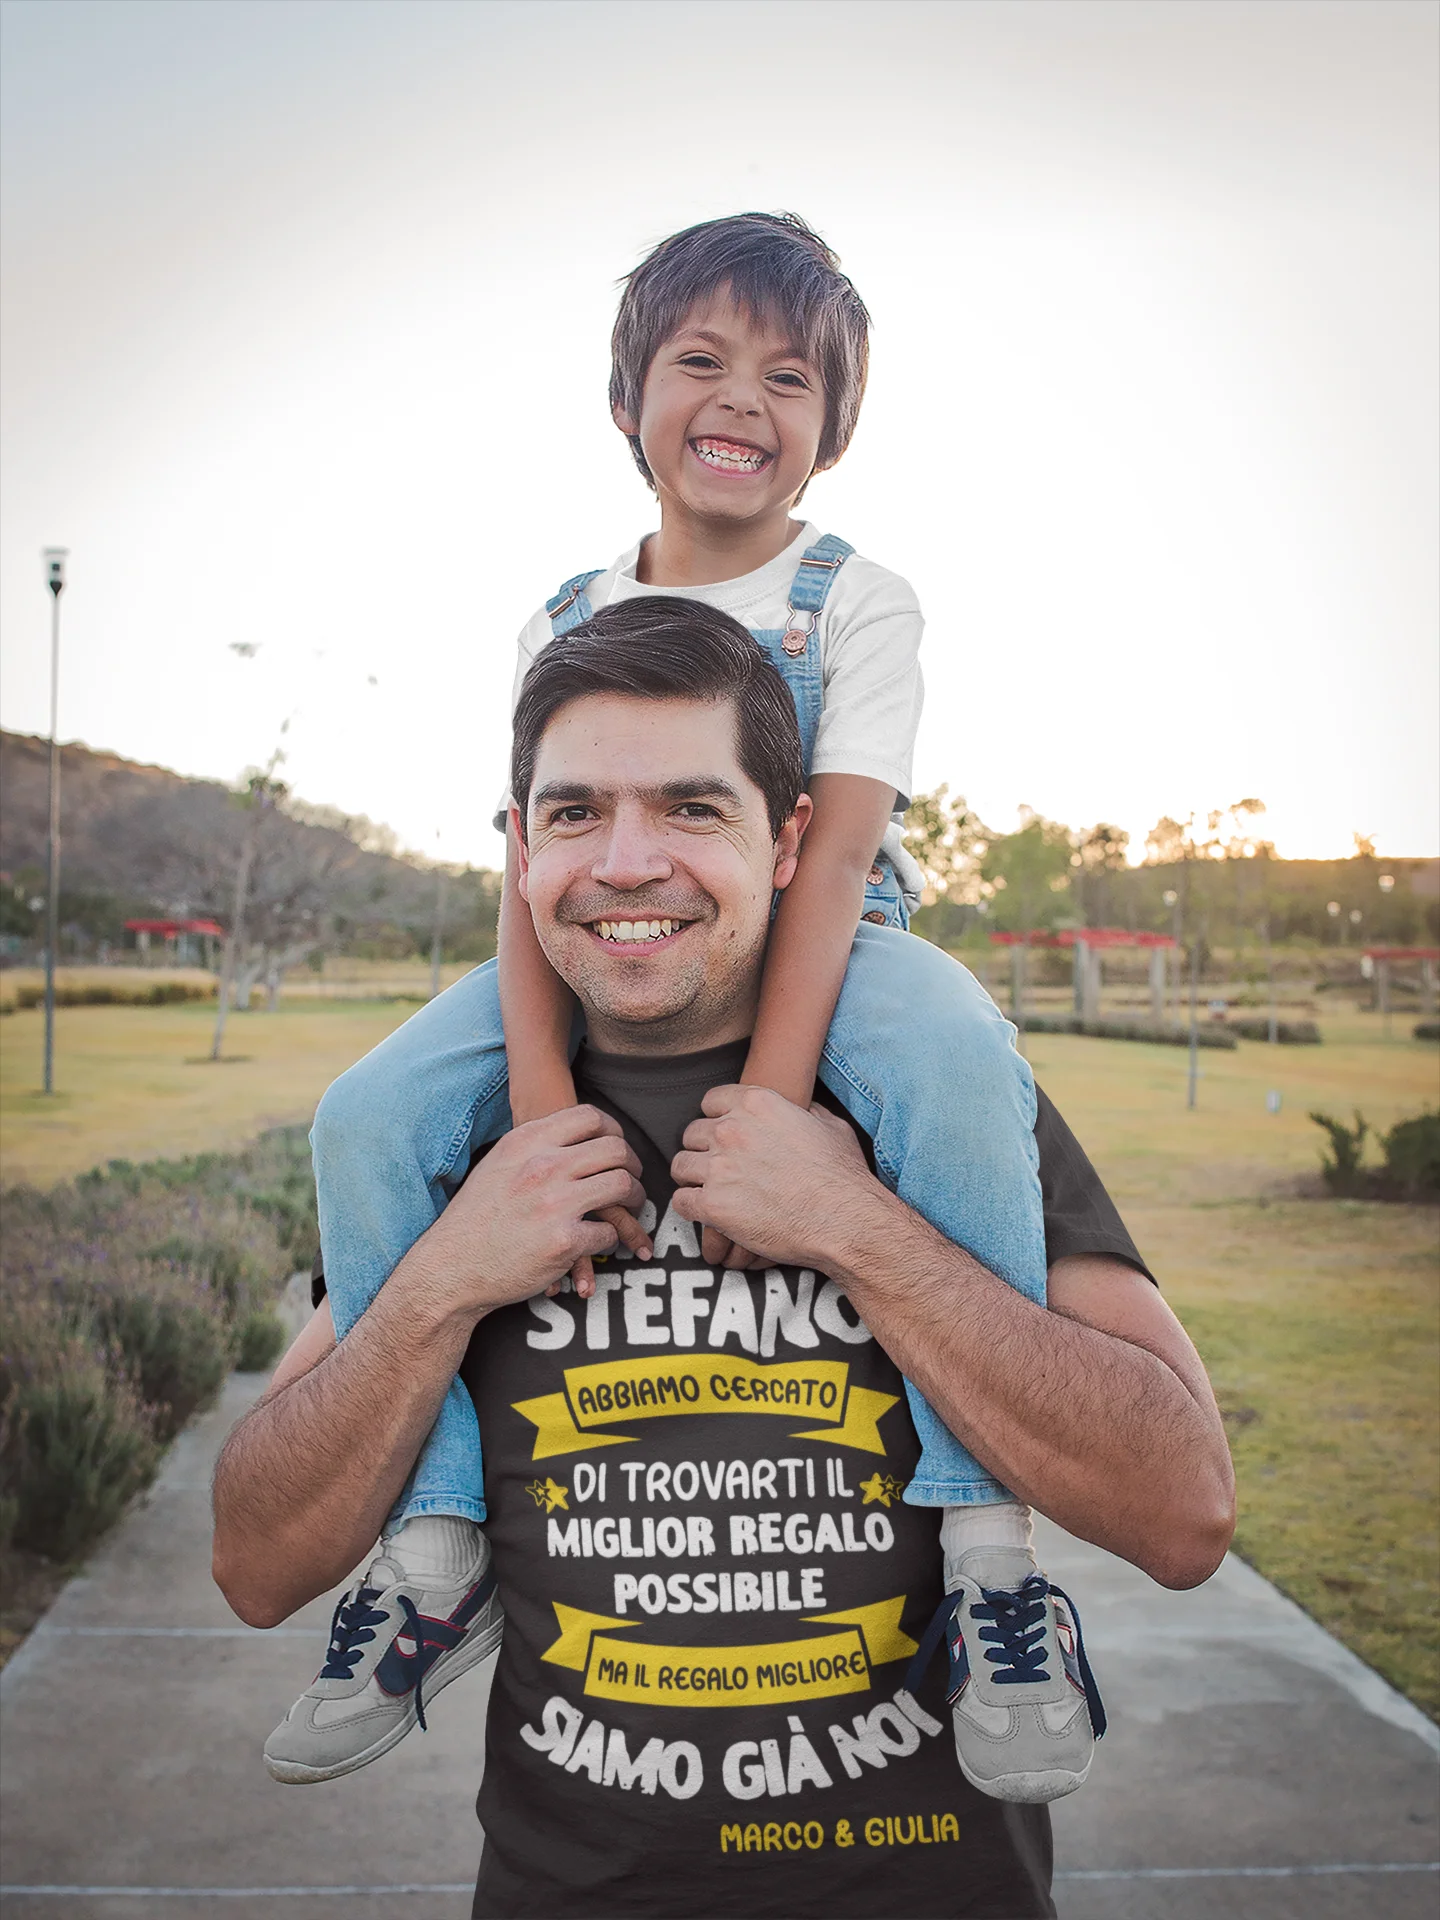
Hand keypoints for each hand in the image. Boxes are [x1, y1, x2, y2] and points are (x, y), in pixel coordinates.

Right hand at [415, 1106, 645, 1317]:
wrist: (449, 1267)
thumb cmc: (473, 1218)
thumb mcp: (498, 1164)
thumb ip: (533, 1147)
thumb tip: (571, 1139)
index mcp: (527, 1142)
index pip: (590, 1117)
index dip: (614, 1130)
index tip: (616, 1148)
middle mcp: (543, 1166)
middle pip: (616, 1149)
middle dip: (633, 1165)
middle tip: (632, 1179)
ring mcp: (554, 1203)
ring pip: (622, 1186)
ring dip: (635, 1199)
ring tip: (632, 1208)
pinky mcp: (564, 1241)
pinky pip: (609, 1233)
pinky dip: (611, 1240)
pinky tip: (602, 1243)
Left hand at [670, 1085, 875, 1269]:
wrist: (845, 1220)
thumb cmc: (842, 1176)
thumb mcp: (830, 1125)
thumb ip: (804, 1111)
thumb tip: (800, 1108)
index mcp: (756, 1104)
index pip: (711, 1101)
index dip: (717, 1119)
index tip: (724, 1136)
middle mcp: (731, 1130)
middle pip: (692, 1133)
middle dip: (703, 1150)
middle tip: (720, 1168)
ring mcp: (719, 1167)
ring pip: (680, 1165)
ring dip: (693, 1178)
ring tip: (710, 1191)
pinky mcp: (713, 1204)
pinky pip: (681, 1202)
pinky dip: (691, 1208)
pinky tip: (708, 1213)